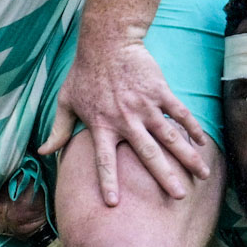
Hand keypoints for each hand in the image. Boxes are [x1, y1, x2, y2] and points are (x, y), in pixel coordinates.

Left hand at [40, 39, 210, 203]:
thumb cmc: (83, 73)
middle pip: (147, 154)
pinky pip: (179, 113)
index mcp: (101, 125)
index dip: (107, 182)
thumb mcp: (65, 101)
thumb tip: (43, 152)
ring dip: (187, 156)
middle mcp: (125, 120)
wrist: (106, 42)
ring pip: (170, 136)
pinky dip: (192, 127)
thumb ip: (57, 130)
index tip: (114, 204)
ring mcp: (145, 106)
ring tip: (202, 174)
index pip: (104, 160)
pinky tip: (203, 143)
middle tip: (178, 196)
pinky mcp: (160, 92)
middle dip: (164, 176)